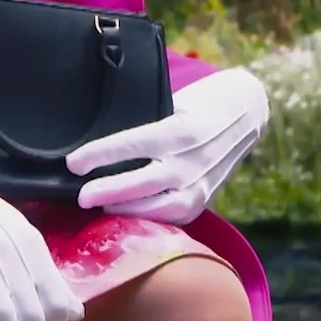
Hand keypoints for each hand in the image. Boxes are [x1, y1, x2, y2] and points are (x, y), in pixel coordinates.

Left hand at [65, 67, 269, 224]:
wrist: (246, 115)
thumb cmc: (200, 102)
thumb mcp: (173, 103)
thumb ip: (146, 123)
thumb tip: (103, 142)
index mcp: (179, 130)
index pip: (133, 143)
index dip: (100, 154)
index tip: (73, 162)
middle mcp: (190, 160)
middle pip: (143, 182)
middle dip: (109, 191)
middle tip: (80, 196)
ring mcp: (199, 184)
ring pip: (159, 207)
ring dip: (125, 210)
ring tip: (98, 207)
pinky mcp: (204, 201)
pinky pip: (172, 216)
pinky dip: (147, 218)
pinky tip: (125, 216)